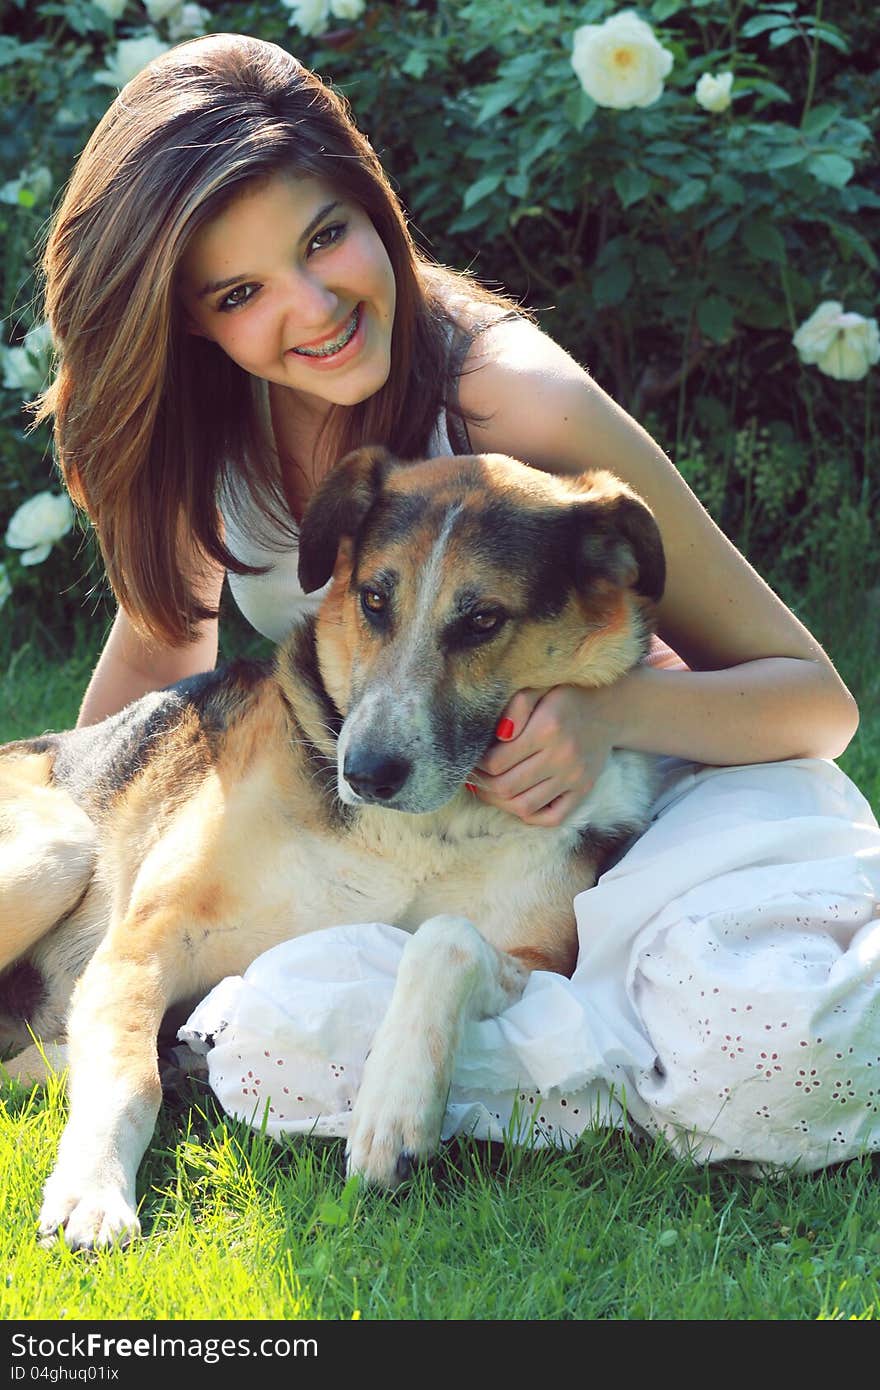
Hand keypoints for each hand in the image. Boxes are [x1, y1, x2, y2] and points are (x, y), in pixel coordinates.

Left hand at [470, 684, 620, 827]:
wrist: (607, 711)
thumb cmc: (564, 698)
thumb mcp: (538, 689)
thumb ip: (516, 706)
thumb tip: (499, 735)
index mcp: (547, 728)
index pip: (496, 762)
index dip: (476, 764)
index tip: (471, 758)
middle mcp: (562, 756)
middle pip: (506, 787)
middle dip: (482, 784)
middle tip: (473, 776)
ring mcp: (574, 778)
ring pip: (524, 806)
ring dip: (498, 802)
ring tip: (489, 789)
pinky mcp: (583, 791)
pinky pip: (552, 818)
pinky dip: (530, 816)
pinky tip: (516, 800)